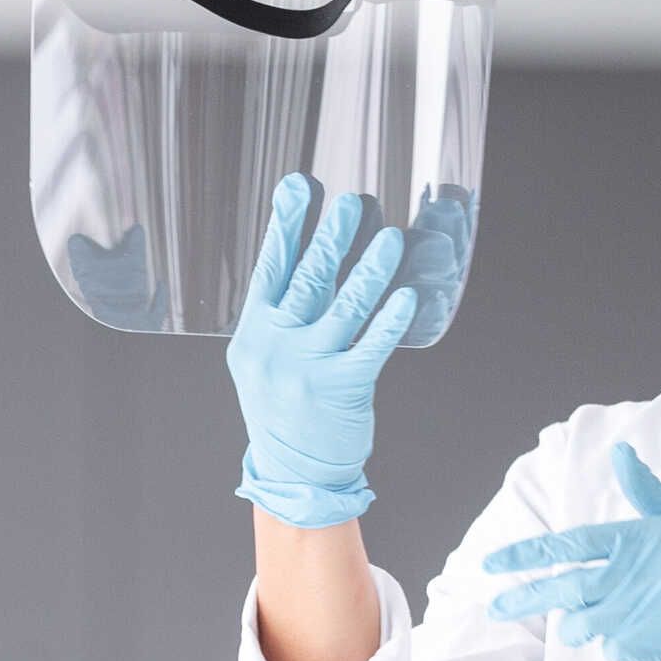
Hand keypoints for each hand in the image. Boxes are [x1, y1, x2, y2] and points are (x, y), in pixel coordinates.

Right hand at [226, 174, 420, 528]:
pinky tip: (406, 296)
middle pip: (307, 279)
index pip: (270, 267)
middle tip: (353, 202)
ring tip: (389, 237)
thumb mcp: (263, 358)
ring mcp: (308, 368)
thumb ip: (281, 313)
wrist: (292, 472)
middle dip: (331, 237)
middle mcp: (277, 345)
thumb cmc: (283, 407)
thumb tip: (308, 254)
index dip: (286, 226)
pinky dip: (389, 320)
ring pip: (344, 308)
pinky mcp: (342, 389)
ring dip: (369, 270)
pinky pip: (371, 347)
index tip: (299, 188)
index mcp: (254, 331)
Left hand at [484, 443, 660, 660]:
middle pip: (562, 591)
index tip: (491, 568)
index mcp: (640, 537)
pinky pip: (613, 650)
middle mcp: (637, 573)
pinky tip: (652, 633)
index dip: (525, 557)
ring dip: (585, 626)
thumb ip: (646, 492)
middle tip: (494, 608)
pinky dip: (622, 645)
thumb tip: (619, 452)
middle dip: (523, 599)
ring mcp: (645, 611)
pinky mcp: (656, 644)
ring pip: (584, 627)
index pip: (567, 546)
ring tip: (614, 617)